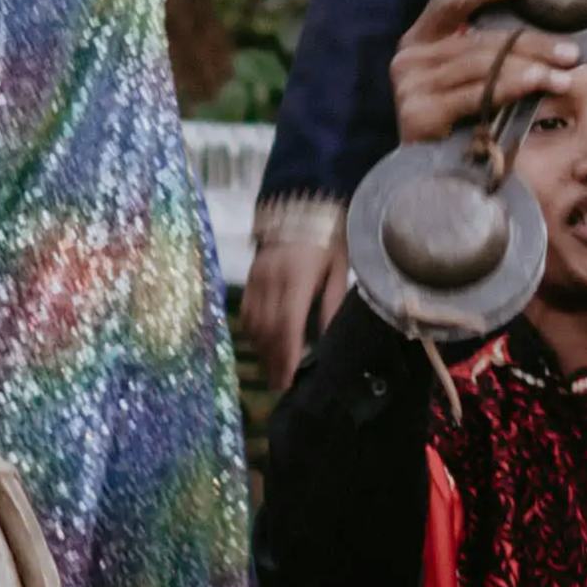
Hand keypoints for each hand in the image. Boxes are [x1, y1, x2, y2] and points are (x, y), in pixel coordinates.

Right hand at [239, 199, 346, 383]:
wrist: (302, 203)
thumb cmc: (329, 237)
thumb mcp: (340, 268)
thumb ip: (332, 303)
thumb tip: (329, 337)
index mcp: (297, 277)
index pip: (287, 326)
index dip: (286, 356)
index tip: (288, 379)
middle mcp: (272, 279)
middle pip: (267, 330)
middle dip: (273, 359)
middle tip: (281, 383)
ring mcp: (257, 276)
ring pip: (253, 322)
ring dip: (262, 348)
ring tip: (272, 368)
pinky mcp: (250, 275)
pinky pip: (246, 310)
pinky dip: (252, 330)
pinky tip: (262, 342)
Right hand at [386, 0, 571, 151]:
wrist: (433, 182)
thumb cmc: (461, 125)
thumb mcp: (472, 81)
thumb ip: (489, 55)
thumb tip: (551, 35)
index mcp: (418, 39)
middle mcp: (408, 57)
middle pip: (478, 38)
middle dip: (530, 42)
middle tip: (571, 50)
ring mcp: (410, 85)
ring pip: (481, 65)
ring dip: (530, 68)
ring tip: (564, 75)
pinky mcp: (418, 113)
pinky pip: (475, 94)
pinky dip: (513, 87)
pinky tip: (540, 85)